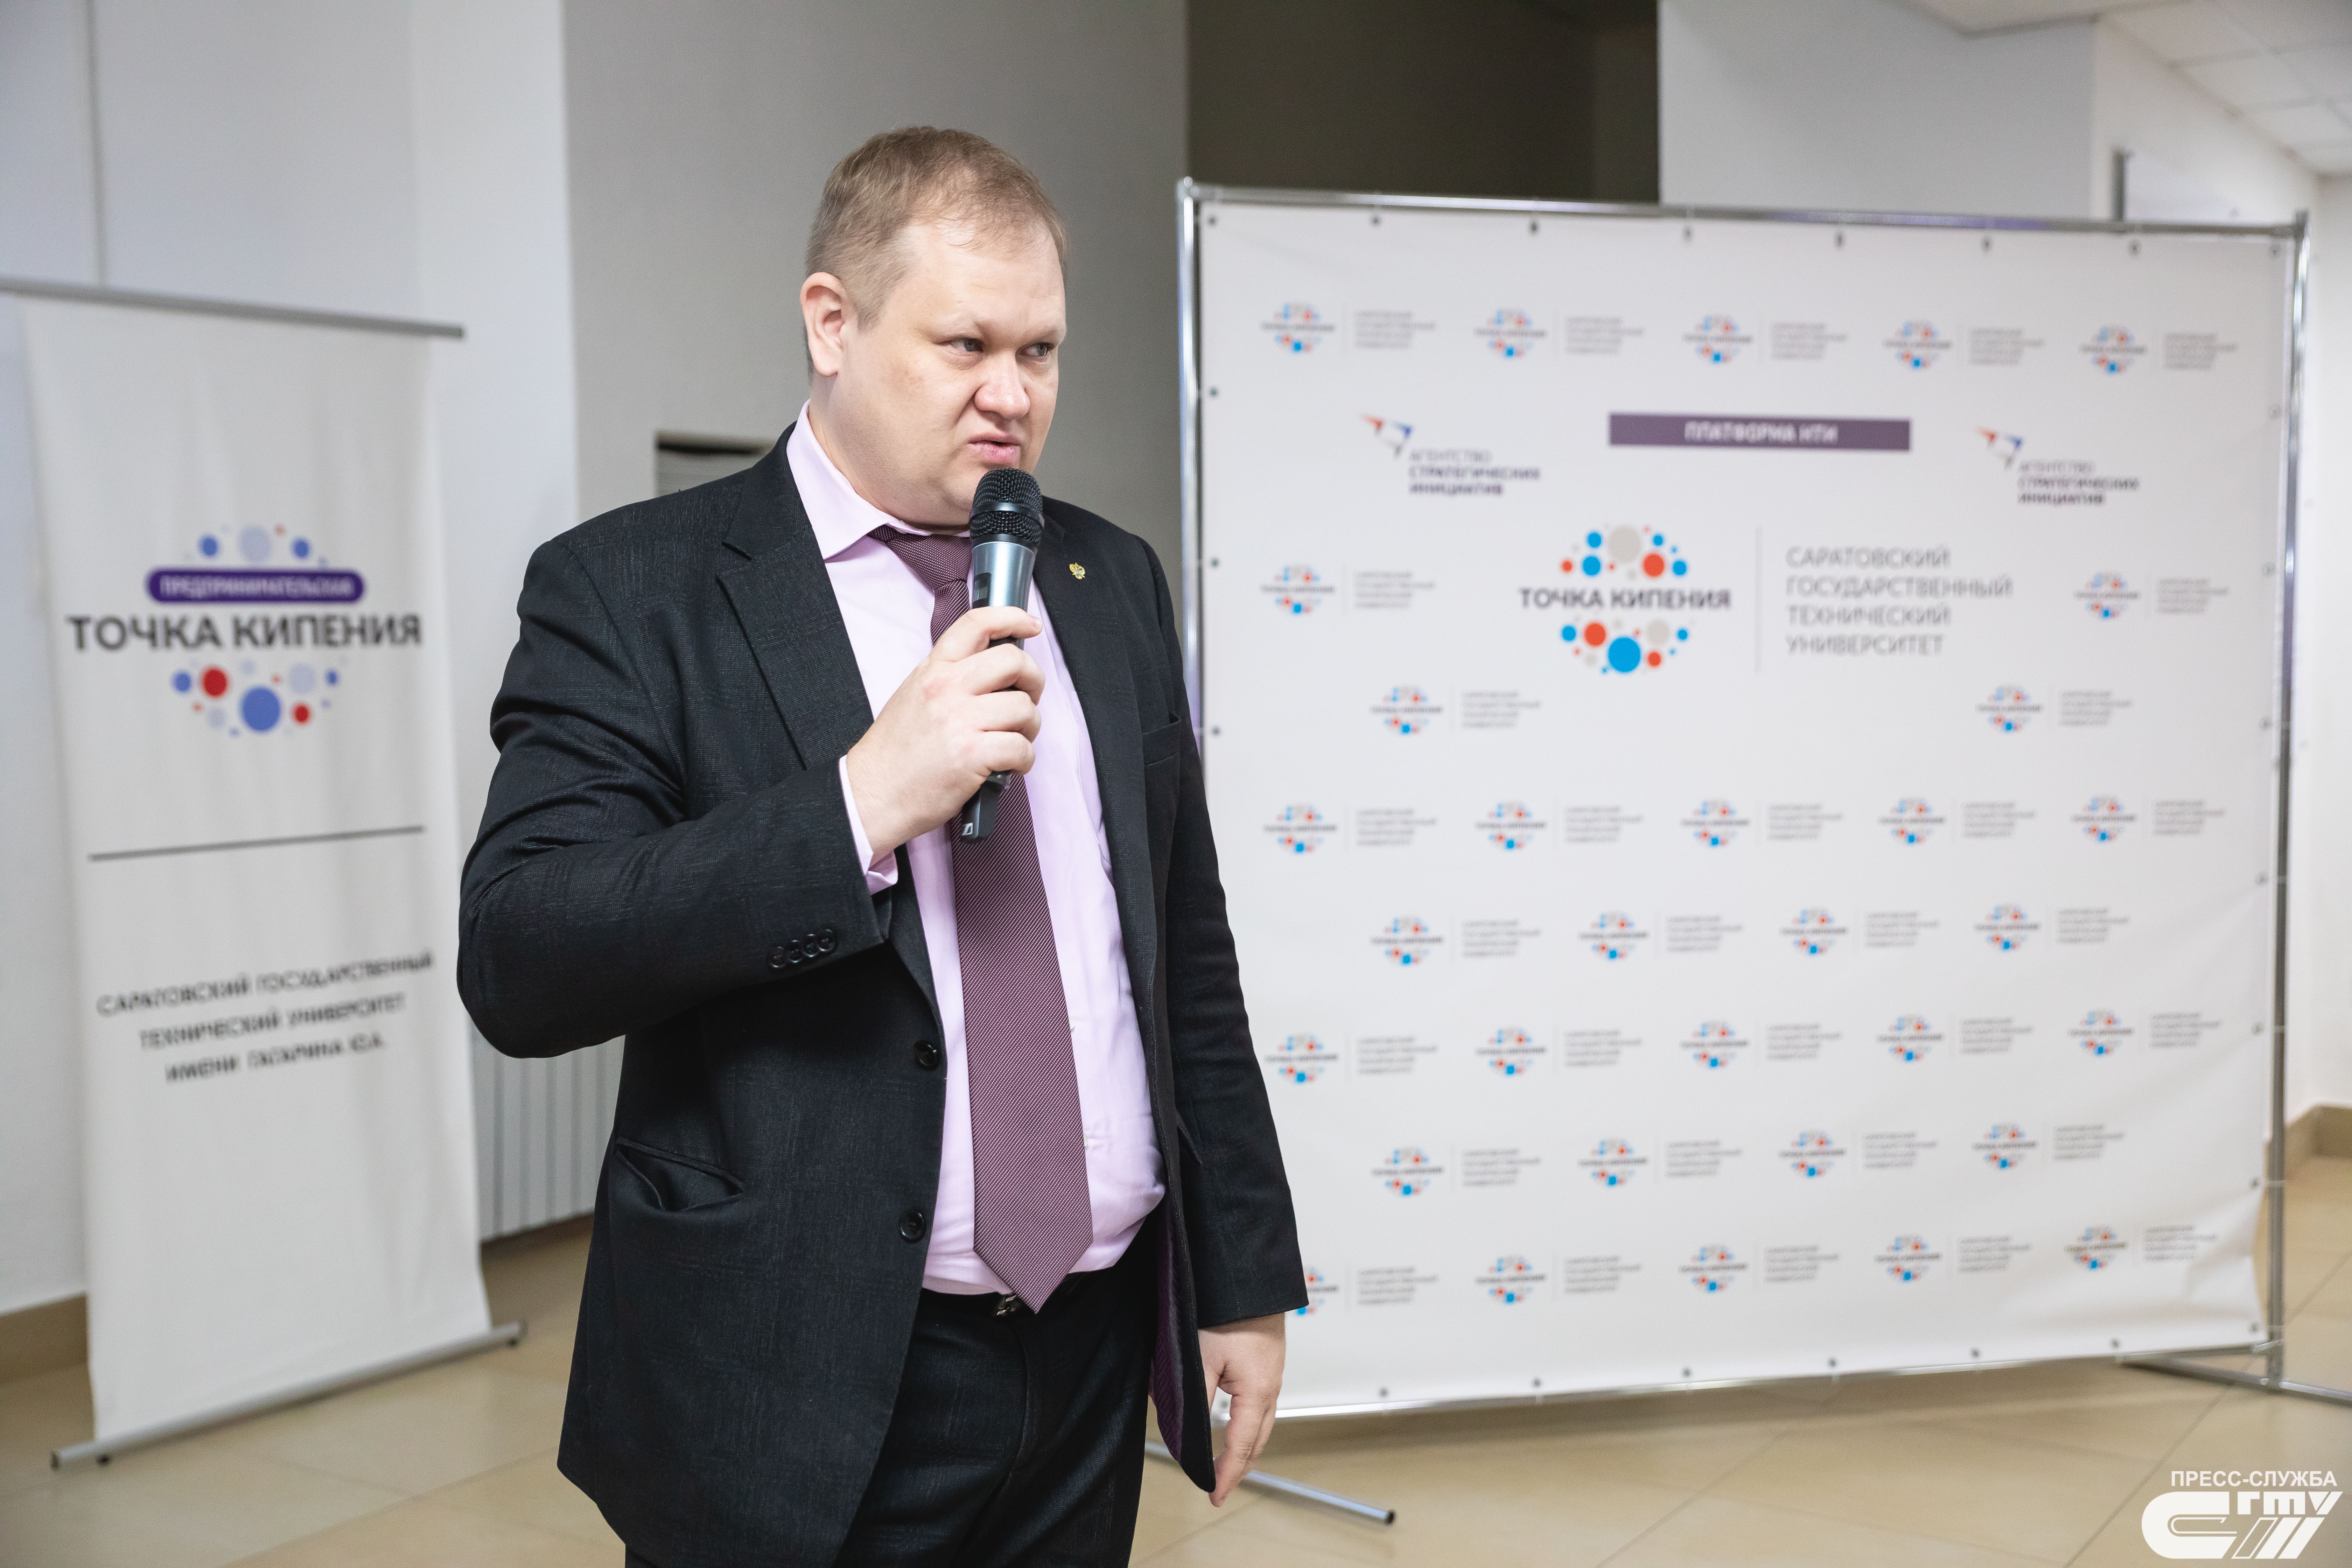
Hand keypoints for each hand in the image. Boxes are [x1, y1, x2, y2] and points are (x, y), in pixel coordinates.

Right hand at [845, 605, 1044, 855]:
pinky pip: (1022, 747)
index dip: (1011, 617)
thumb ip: (948, 678)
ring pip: (1024, 708)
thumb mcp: (913, 696)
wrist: (872, 794)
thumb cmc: (894, 753)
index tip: (1031, 624)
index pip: (976, 624)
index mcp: (933, 670)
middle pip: (1014, 661)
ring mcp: (960, 720)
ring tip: (1012, 740)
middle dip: (1033, 680)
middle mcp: (947, 688)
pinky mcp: (972, 754)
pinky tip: (1009, 767)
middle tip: (1027, 698)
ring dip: (1029, 728)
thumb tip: (992, 671)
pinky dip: (1023, 760)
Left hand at [1199, 1313, 1285, 1505]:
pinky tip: (1233, 1419)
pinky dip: (1247, 1421)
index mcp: (1257, 1392)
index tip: (1215, 1496)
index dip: (1227, 1475)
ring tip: (1227, 1460)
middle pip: (1258, 1439)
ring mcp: (1271, 1373)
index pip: (1241, 1446)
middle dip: (1240, 1465)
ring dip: (1245, 1444)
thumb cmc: (1227, 1311)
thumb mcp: (1200, 1359)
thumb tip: (1183, 1430)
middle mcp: (1270, 1386)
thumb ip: (1193, 1400)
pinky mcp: (1266, 1360)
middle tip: (1220, 1485)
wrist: (1248, 1277)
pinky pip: (1259, 1401)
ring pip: (1261, 1421)